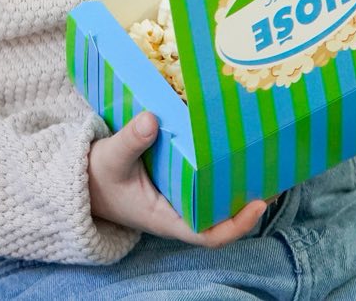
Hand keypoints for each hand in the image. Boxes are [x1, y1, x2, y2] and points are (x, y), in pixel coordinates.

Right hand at [87, 112, 268, 245]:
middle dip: (250, 196)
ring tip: (264, 153)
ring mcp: (180, 197)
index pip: (209, 234)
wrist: (79, 179)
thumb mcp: (110, 158)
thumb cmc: (95, 176)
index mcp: (167, 218)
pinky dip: (221, 165)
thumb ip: (130, 141)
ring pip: (217, 195)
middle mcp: (179, 211)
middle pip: (223, 213)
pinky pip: (205, 178)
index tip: (258, 204)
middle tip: (276, 169)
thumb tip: (151, 119)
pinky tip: (233, 142)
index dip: (237, 224)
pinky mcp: (177, 180)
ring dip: (239, 179)